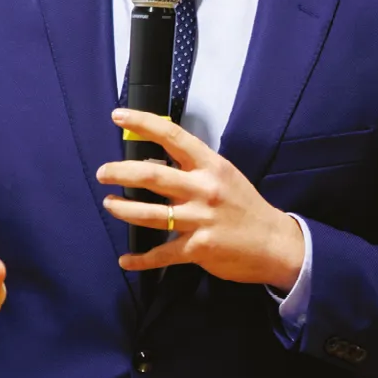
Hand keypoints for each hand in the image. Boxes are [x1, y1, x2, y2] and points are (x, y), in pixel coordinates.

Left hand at [99, 110, 307, 287]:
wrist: (275, 243)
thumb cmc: (245, 207)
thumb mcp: (224, 176)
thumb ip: (194, 168)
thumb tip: (154, 162)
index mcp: (211, 166)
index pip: (173, 136)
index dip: (143, 123)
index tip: (118, 116)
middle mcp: (204, 189)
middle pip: (152, 176)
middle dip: (120, 173)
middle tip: (102, 173)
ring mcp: (200, 219)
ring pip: (149, 215)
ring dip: (123, 209)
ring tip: (109, 204)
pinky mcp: (199, 248)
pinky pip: (161, 255)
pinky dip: (140, 260)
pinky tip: (125, 261)